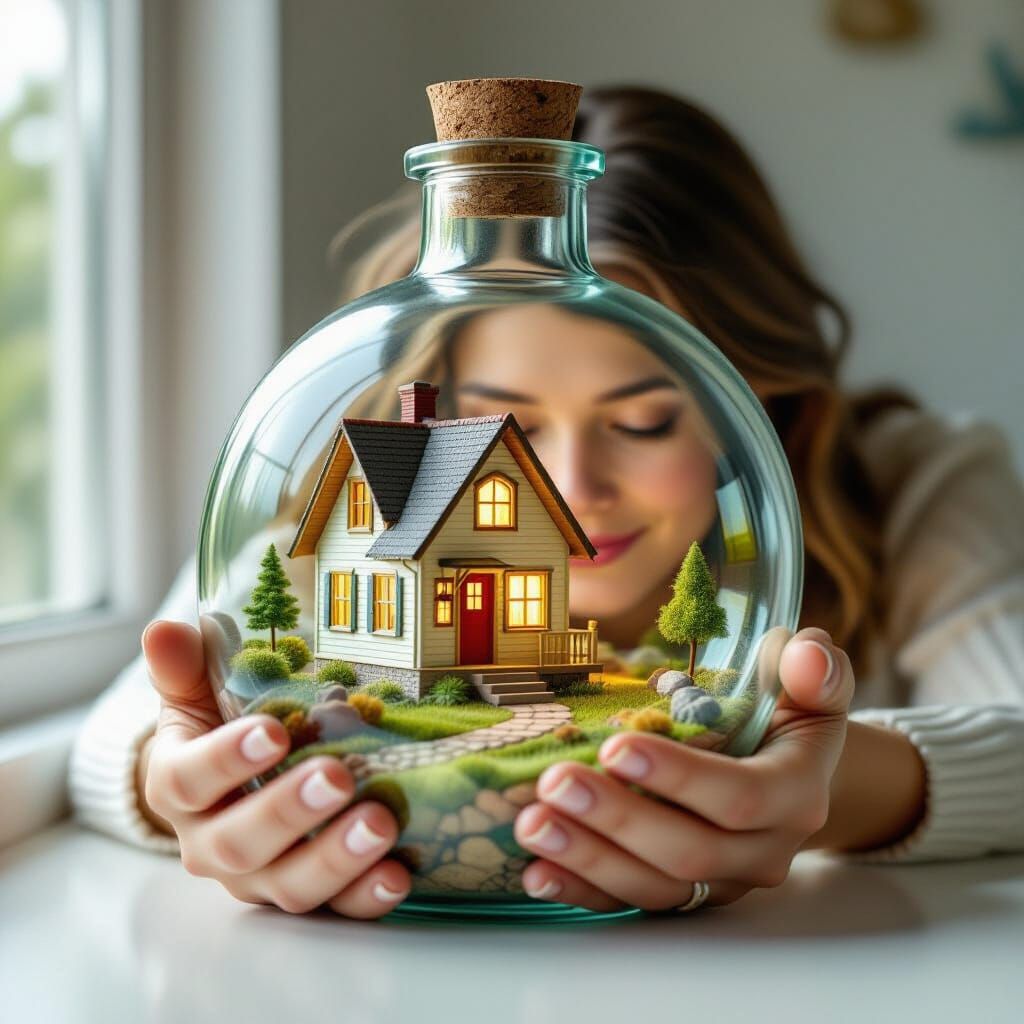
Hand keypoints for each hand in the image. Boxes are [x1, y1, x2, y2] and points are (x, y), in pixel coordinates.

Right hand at [139, 619, 410, 917]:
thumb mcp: (197, 695)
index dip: (227, 760)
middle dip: (290, 812)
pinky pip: (335, 910)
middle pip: (240, 843)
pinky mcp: (309, 895)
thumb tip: (164, 631)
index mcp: (179, 787)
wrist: (230, 787)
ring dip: (336, 858)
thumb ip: (185, 666)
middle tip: (338, 777)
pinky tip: (398, 874)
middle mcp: (212, 843)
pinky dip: (365, 897)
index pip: (190, 780)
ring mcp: (262, 877)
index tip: (273, 731)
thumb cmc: (219, 728)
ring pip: (289, 885)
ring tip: (381, 823)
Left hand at [514, 627, 853, 911]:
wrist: (790, 772)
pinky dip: (583, 891)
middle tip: (554, 783)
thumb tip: (808, 654)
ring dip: (588, 859)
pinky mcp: (687, 897)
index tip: (615, 747)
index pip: (740, 797)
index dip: (678, 778)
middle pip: (688, 851)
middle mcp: (764, 851)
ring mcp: (723, 882)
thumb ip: (816, 666)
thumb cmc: (791, 713)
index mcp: (796, 794)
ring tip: (531, 824)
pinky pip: (633, 904)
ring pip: (655, 888)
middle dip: (616, 819)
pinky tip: (537, 871)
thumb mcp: (813, 683)